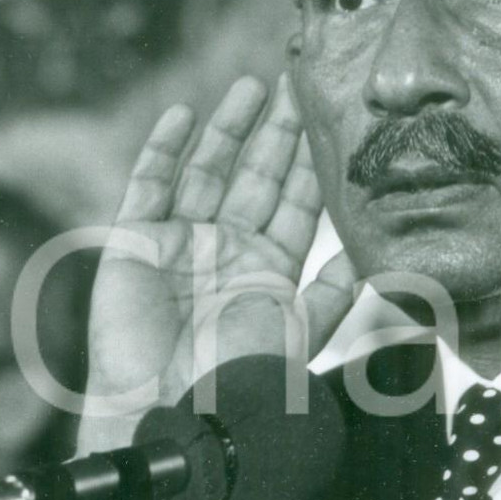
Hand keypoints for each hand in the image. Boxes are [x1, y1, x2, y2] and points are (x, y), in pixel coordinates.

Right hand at [76, 75, 355, 453]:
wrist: (173, 413)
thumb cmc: (237, 384)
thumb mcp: (298, 337)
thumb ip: (330, 297)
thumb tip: (364, 260)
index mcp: (268, 272)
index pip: (297, 206)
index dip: (312, 165)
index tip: (331, 121)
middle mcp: (227, 251)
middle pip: (256, 179)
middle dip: (278, 134)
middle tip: (298, 86)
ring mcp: (181, 243)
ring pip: (208, 171)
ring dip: (229, 130)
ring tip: (253, 88)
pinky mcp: (136, 241)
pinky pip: (149, 185)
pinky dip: (163, 150)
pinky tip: (183, 115)